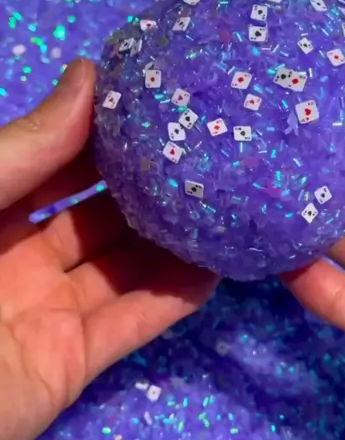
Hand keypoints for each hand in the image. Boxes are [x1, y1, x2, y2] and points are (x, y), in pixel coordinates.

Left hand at [0, 59, 217, 439]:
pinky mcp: (68, 364)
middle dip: (149, 185)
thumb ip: (22, 149)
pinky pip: (130, 324)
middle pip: (96, 214)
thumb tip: (90, 75)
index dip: (103, 132)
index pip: (53, 161)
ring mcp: (45, 312)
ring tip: (229, 203)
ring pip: (121, 268)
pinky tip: (217, 267)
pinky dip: (173, 299)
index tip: (161, 103)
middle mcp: (15, 256)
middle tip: (210, 153)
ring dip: (173, 241)